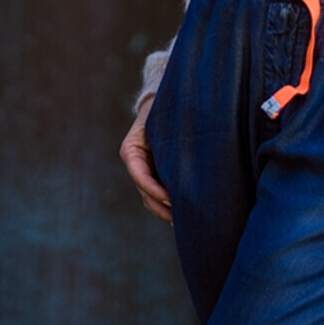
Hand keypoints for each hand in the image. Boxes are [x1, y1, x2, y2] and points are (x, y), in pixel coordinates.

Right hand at [119, 96, 172, 224]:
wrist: (166, 103)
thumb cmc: (166, 107)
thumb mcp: (164, 116)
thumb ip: (170, 132)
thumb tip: (191, 142)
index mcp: (132, 150)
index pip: (140, 175)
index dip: (154, 190)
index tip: (171, 199)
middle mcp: (135, 164)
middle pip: (145, 193)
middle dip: (162, 207)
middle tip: (181, 217)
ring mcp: (144, 172)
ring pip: (151, 199)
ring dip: (165, 211)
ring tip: (184, 221)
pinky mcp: (155, 176)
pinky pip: (158, 196)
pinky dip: (168, 207)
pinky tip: (182, 216)